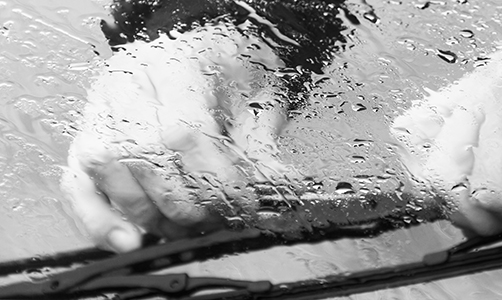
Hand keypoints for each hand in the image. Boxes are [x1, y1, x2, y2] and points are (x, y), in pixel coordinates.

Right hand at [61, 25, 293, 251]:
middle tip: (215, 216)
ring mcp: (99, 110)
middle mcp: (126, 83)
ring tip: (186, 224)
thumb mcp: (258, 98)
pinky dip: (99, 220)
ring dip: (150, 213)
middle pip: (142, 154)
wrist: (208, 54)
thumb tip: (278, 188)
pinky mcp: (85, 139)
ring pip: (106, 171)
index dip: (213, 177)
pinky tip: (129, 239)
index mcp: (172, 63)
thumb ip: (262, 146)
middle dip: (184, 200)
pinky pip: (76, 185)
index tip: (241, 203)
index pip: (184, 130)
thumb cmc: (230, 72)